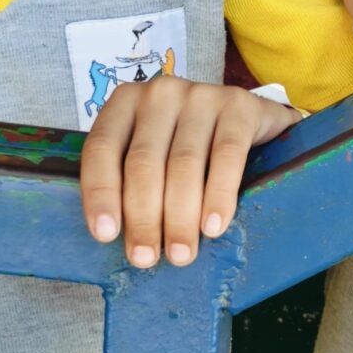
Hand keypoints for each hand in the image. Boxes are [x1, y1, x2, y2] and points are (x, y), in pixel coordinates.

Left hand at [79, 76, 299, 268]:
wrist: (250, 121)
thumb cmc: (189, 147)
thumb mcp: (153, 155)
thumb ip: (130, 183)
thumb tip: (116, 239)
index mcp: (125, 103)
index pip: (102, 148)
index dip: (101, 193)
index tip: (105, 235)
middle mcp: (160, 93)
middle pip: (143, 162)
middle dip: (143, 217)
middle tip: (146, 258)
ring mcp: (201, 95)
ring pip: (183, 164)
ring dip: (180, 217)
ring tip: (180, 254)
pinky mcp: (239, 106)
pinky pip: (227, 155)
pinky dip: (219, 196)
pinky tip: (213, 227)